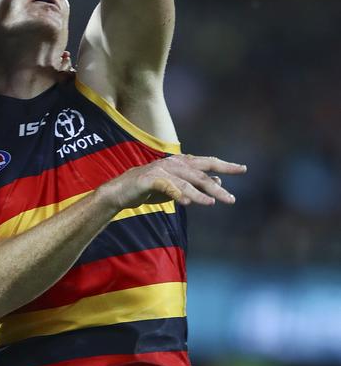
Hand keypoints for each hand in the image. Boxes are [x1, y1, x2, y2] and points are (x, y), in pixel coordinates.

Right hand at [102, 154, 246, 211]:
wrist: (122, 191)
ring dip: (201, 193)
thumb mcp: (177, 186)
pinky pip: (169, 187)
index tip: (243, 169)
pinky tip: (188, 203)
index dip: (226, 165)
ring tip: (212, 203)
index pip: (208, 162)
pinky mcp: (150, 179)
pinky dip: (179, 194)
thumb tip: (218, 182)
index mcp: (181, 162)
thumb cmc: (150, 188)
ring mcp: (162, 170)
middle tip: (231, 199)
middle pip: (201, 173)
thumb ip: (196, 184)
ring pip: (187, 182)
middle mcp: (173, 163)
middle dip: (217, 186)